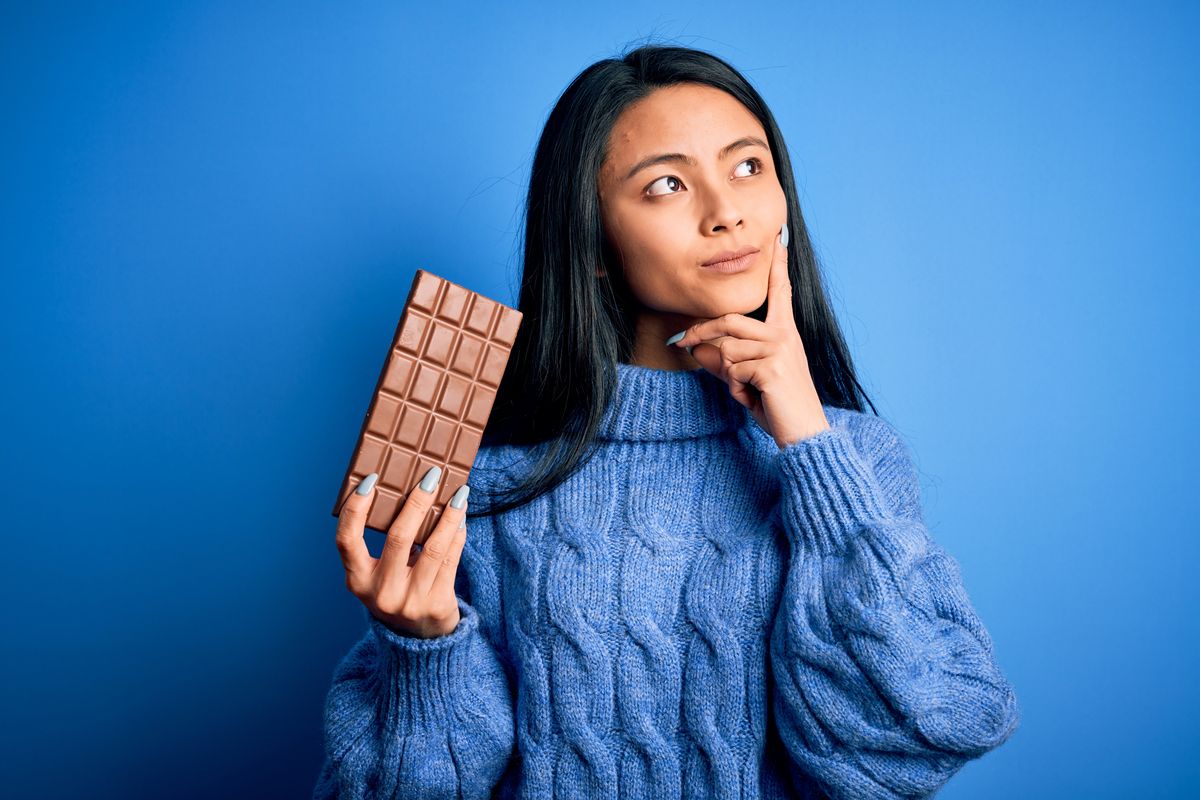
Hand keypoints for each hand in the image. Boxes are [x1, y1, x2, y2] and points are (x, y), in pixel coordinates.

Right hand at [335, 468, 468, 638]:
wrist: (418, 641)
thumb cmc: (397, 592)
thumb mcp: (379, 574)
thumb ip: (385, 544)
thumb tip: (410, 492)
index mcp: (357, 580)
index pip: (347, 540)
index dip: (356, 508)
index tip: (371, 479)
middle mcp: (380, 592)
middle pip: (398, 537)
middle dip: (417, 502)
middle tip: (431, 476)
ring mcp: (409, 601)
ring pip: (433, 547)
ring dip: (449, 515)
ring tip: (459, 493)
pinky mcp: (436, 605)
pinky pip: (450, 560)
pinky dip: (457, 534)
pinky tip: (461, 518)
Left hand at [669, 223, 829, 447]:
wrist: (805, 434)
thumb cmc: (779, 407)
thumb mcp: (748, 380)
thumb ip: (725, 362)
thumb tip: (697, 348)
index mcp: (784, 333)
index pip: (780, 293)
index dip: (777, 267)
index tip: (778, 239)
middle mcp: (784, 336)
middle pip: (729, 320)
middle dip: (699, 331)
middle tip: (677, 343)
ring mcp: (779, 350)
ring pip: (726, 349)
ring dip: (727, 376)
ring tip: (748, 391)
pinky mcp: (772, 367)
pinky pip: (732, 371)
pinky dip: (735, 390)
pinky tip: (756, 399)